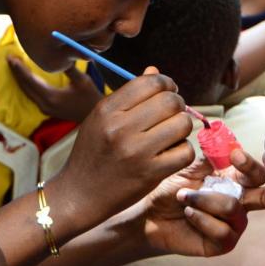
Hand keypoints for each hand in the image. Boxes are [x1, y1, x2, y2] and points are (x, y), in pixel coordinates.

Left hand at [8, 57, 100, 123]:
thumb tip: (60, 52)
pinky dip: (26, 85)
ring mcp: (45, 108)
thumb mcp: (81, 80)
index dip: (20, 69)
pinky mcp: (46, 109)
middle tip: (9, 58)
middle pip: (25, 86)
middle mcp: (44, 104)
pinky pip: (31, 95)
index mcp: (51, 97)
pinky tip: (24, 77)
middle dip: (16, 72)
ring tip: (14, 65)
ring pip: (27, 91)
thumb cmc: (90, 97)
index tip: (11, 58)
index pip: (30, 81)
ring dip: (20, 78)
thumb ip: (69, 67)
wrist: (93, 116)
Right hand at [52, 67, 194, 225]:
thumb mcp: (100, 120)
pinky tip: (171, 154)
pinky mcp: (150, 174)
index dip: (166, 84)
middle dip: (178, 105)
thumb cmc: (92, 154)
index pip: (151, 82)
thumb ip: (128, 96)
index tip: (168, 93)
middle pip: (171, 101)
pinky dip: (183, 151)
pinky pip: (185, 152)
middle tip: (173, 115)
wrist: (79, 194)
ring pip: (182, 124)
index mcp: (107, 110)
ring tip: (171, 135)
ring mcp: (136, 152)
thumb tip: (155, 71)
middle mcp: (120, 128)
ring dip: (182, 128)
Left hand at [138, 148, 264, 257]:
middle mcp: (240, 203)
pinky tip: (188, 214)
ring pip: (232, 208)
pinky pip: (221, 230)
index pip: (254, 173)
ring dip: (203, 200)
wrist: (150, 215)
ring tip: (184, 198)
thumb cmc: (170, 189)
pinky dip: (200, 218)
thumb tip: (228, 145)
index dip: (250, 164)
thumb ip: (210, 159)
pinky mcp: (224, 244)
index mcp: (234, 181)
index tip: (235, 156)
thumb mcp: (189, 169)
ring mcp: (234, 225)